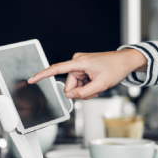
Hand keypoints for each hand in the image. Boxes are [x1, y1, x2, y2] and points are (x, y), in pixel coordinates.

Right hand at [27, 49, 146, 99]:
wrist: (125, 61)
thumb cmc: (116, 68)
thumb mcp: (101, 85)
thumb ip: (84, 93)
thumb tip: (70, 96)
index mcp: (79, 62)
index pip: (56, 69)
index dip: (43, 75)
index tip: (32, 79)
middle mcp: (77, 62)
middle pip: (69, 85)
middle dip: (80, 91)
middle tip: (94, 90)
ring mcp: (79, 65)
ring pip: (75, 86)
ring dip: (85, 90)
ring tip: (97, 86)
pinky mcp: (82, 68)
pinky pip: (79, 82)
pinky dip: (87, 86)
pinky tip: (96, 83)